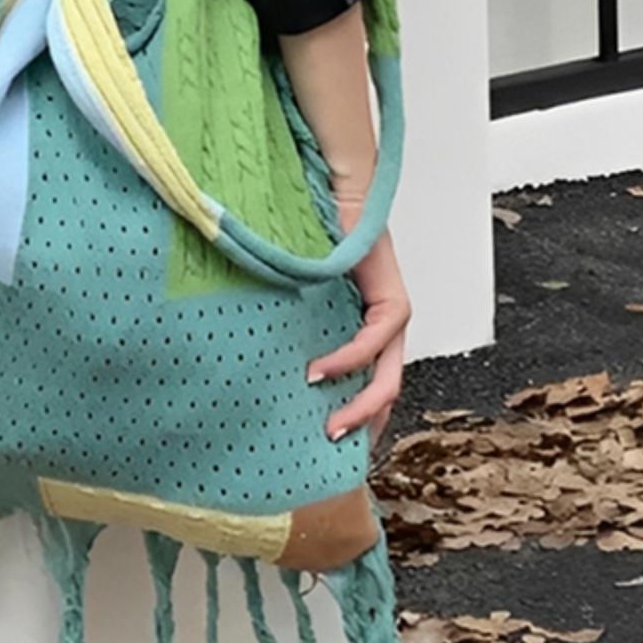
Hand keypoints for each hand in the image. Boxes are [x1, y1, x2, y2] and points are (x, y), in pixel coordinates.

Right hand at [305, 196, 409, 447]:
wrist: (339, 190)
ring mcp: (393, 314)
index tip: (330, 450)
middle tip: (329, 451)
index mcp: (364, 327)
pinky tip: (320, 372)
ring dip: (359, 406)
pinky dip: (348, 361)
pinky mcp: (393, 298)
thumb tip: (249, 356)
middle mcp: (384, 326)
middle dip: (361, 427)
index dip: (356, 419)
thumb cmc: (312, 235)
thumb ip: (290, 321)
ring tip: (329, 426)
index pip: (369, 386)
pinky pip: (375, 341)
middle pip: (384, 392)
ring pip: (387, 376)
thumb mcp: (298, 293)